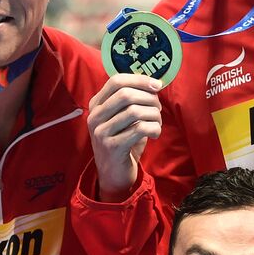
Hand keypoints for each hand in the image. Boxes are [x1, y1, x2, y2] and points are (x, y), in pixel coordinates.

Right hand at [87, 74, 162, 201]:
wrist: (113, 174)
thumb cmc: (123, 142)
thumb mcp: (123, 118)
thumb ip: (132, 101)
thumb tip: (153, 84)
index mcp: (96, 105)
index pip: (116, 81)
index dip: (139, 79)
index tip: (157, 85)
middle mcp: (95, 116)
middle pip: (126, 94)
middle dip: (149, 98)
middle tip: (159, 108)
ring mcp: (101, 132)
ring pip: (134, 111)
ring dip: (154, 115)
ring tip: (157, 122)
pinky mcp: (112, 147)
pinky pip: (140, 128)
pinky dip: (154, 128)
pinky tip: (155, 133)